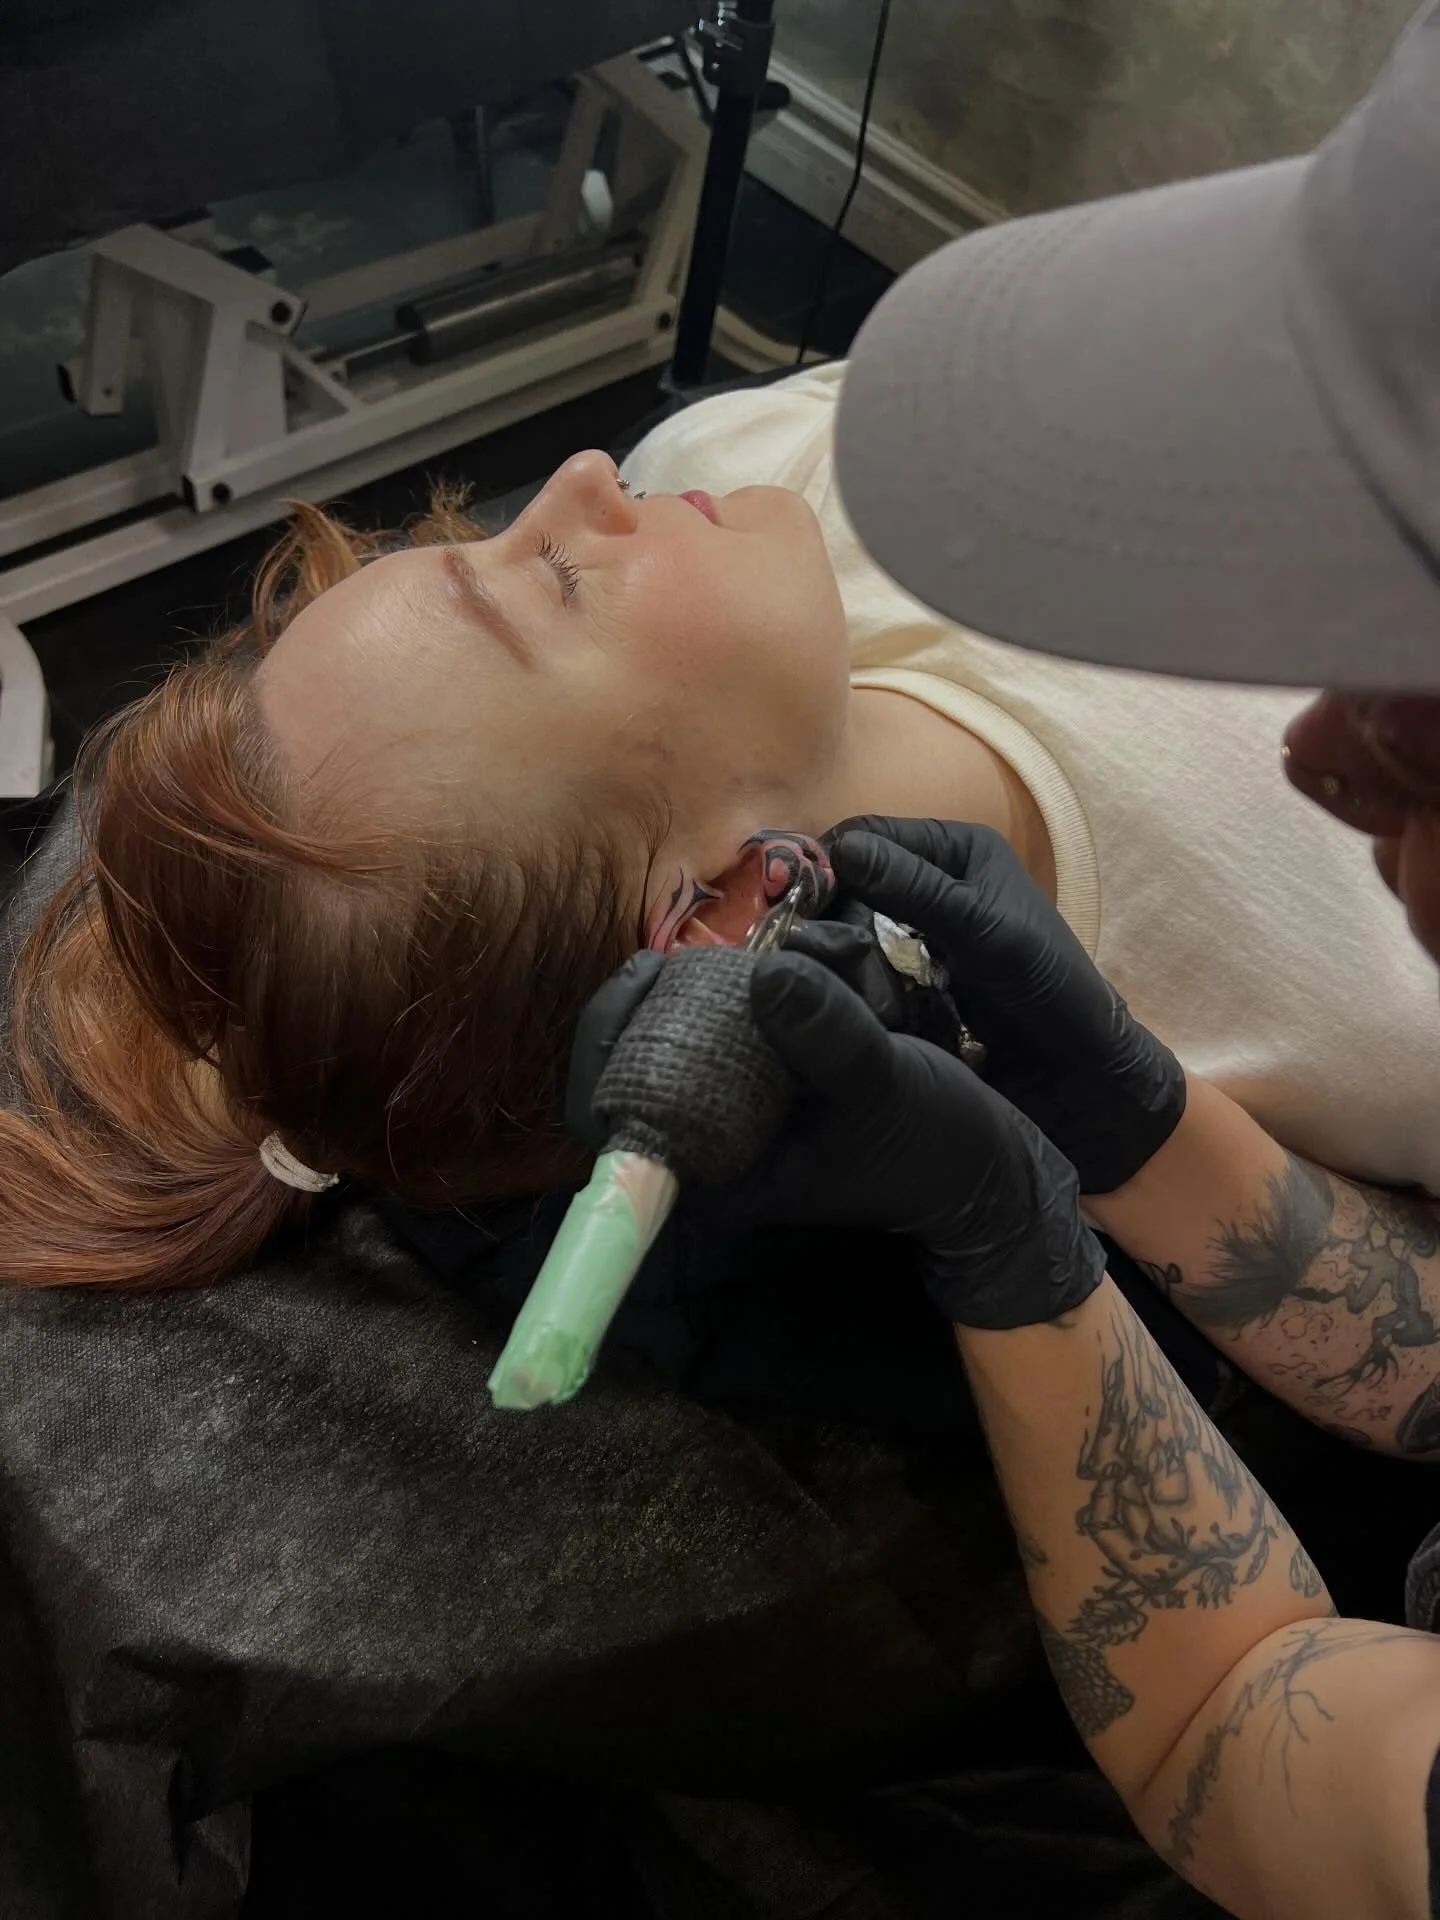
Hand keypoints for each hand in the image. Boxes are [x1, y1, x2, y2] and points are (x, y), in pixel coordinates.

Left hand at [567, 948, 1104, 1330]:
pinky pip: (729, 1018)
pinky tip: (809, 966)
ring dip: (724, 982)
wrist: (983, 1163)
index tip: (651, 972)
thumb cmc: (932, 1145)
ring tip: (797, 961)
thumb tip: (768, 975)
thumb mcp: (887, 1088)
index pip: (607, 1114)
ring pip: (684, 1028)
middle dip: (678, 991)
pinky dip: (758, 983)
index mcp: (714, 1175)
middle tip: (723, 953)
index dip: (610, 1037)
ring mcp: (735, 1112)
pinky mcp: (764, 1080)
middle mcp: (710, 1146)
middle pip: (636, 1055)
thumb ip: (829, 1037)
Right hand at [824, 817, 1185, 1193]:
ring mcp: (914, 937)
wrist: (1076, 1077)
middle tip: (800, 945)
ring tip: (813, 975)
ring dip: (832, 949)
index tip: (797, 901)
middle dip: (825, 909)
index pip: (866, 835)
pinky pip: (858, 970)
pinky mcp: (903, 983)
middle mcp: (930, 884)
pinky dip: (845, 981)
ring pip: (847, 928)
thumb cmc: (1048, 990)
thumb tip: (842, 849)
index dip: (829, 862)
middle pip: (849, 881)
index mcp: (955, 849)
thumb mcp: (984, 931)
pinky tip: (829, 998)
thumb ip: (916, 889)